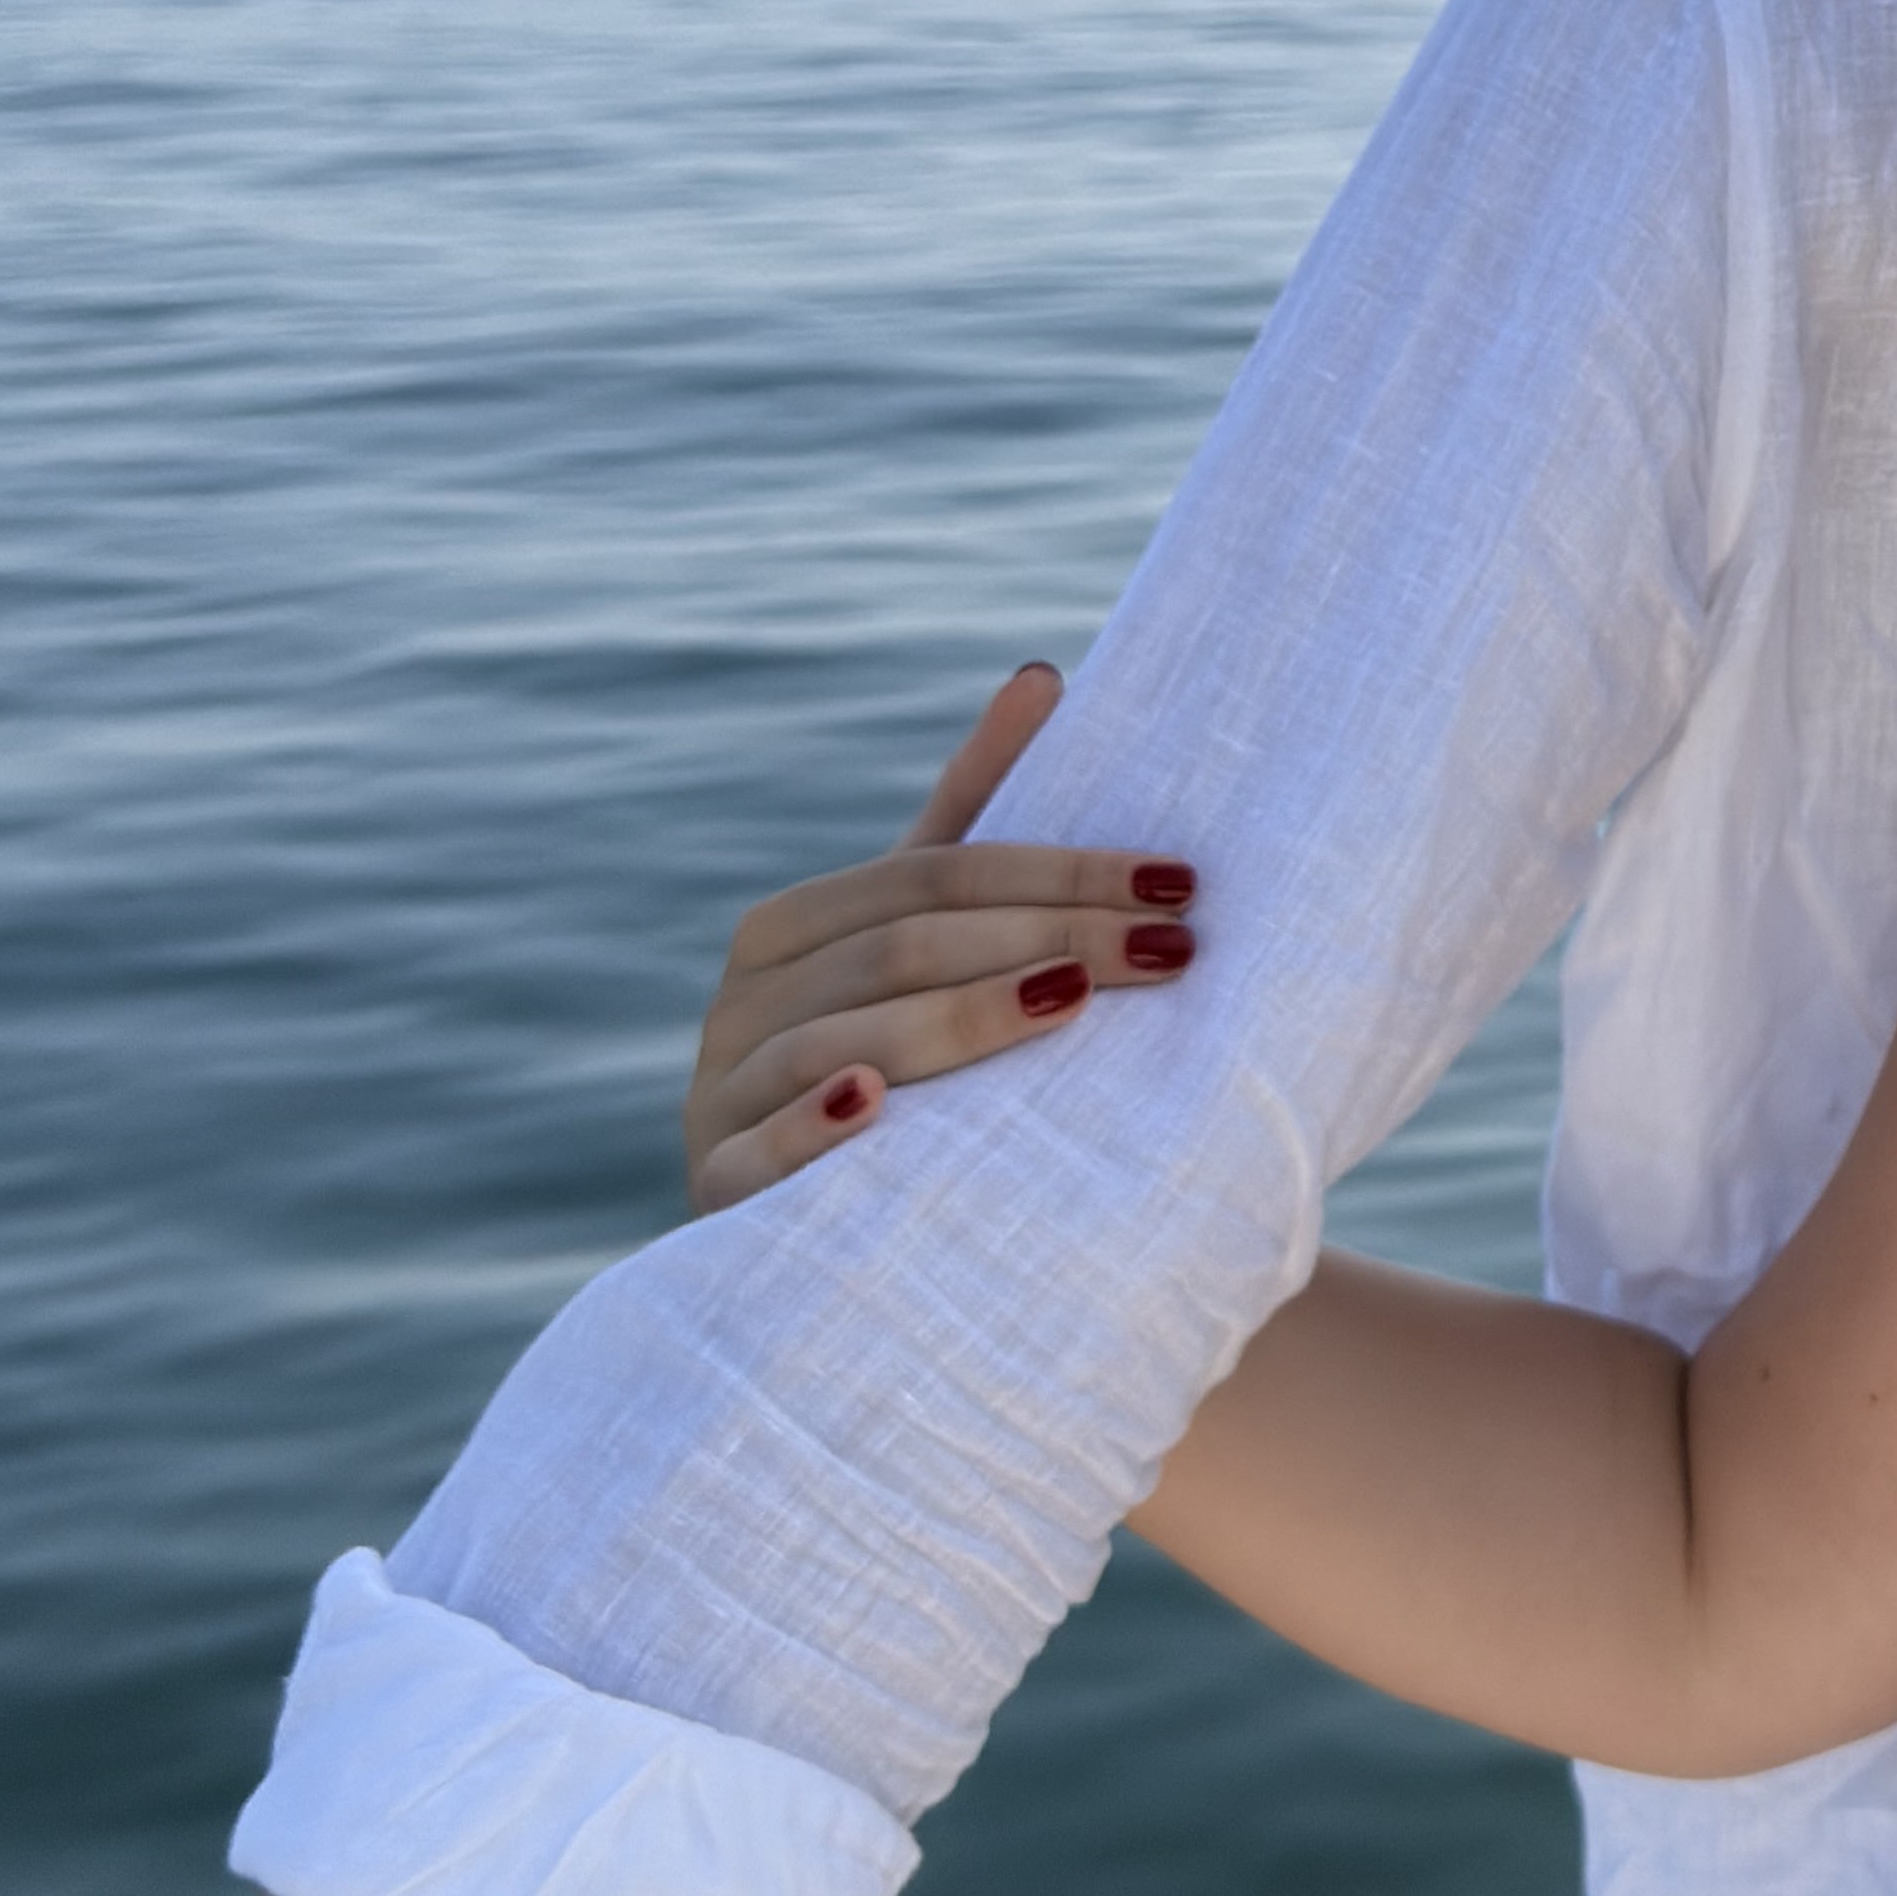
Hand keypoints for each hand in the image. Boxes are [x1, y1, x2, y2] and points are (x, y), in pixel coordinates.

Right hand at [685, 664, 1201, 1213]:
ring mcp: (720, 1097)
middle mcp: (741, 1004)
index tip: (1180, 882)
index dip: (1061, 872)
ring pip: (845, 1036)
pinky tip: (880, 1102)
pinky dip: (817, 1122)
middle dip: (1048, 938)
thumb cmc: (890, 1051)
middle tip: (1171, 948)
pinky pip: (761, 1151)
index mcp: (789, 930)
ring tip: (1072, 1000)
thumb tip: (1043, 675)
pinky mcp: (716, 1191)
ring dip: (963, 1018)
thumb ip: (970, 816)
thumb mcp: (921, 937)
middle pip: (907, 949)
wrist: (799, 1220)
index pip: (936, 877)